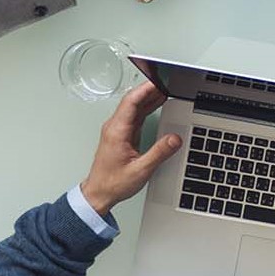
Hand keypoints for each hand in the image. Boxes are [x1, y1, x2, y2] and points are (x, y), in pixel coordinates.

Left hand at [78, 81, 180, 216]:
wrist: (99, 193)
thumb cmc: (113, 183)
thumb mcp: (141, 170)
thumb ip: (160, 152)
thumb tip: (175, 138)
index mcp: (117, 131)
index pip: (131, 102)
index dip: (146, 89)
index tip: (159, 81)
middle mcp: (115, 127)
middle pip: (133, 100)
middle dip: (150, 89)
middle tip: (168, 83)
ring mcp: (118, 130)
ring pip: (135, 107)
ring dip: (150, 98)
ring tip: (167, 91)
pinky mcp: (123, 135)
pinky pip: (136, 116)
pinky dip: (148, 108)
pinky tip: (157, 105)